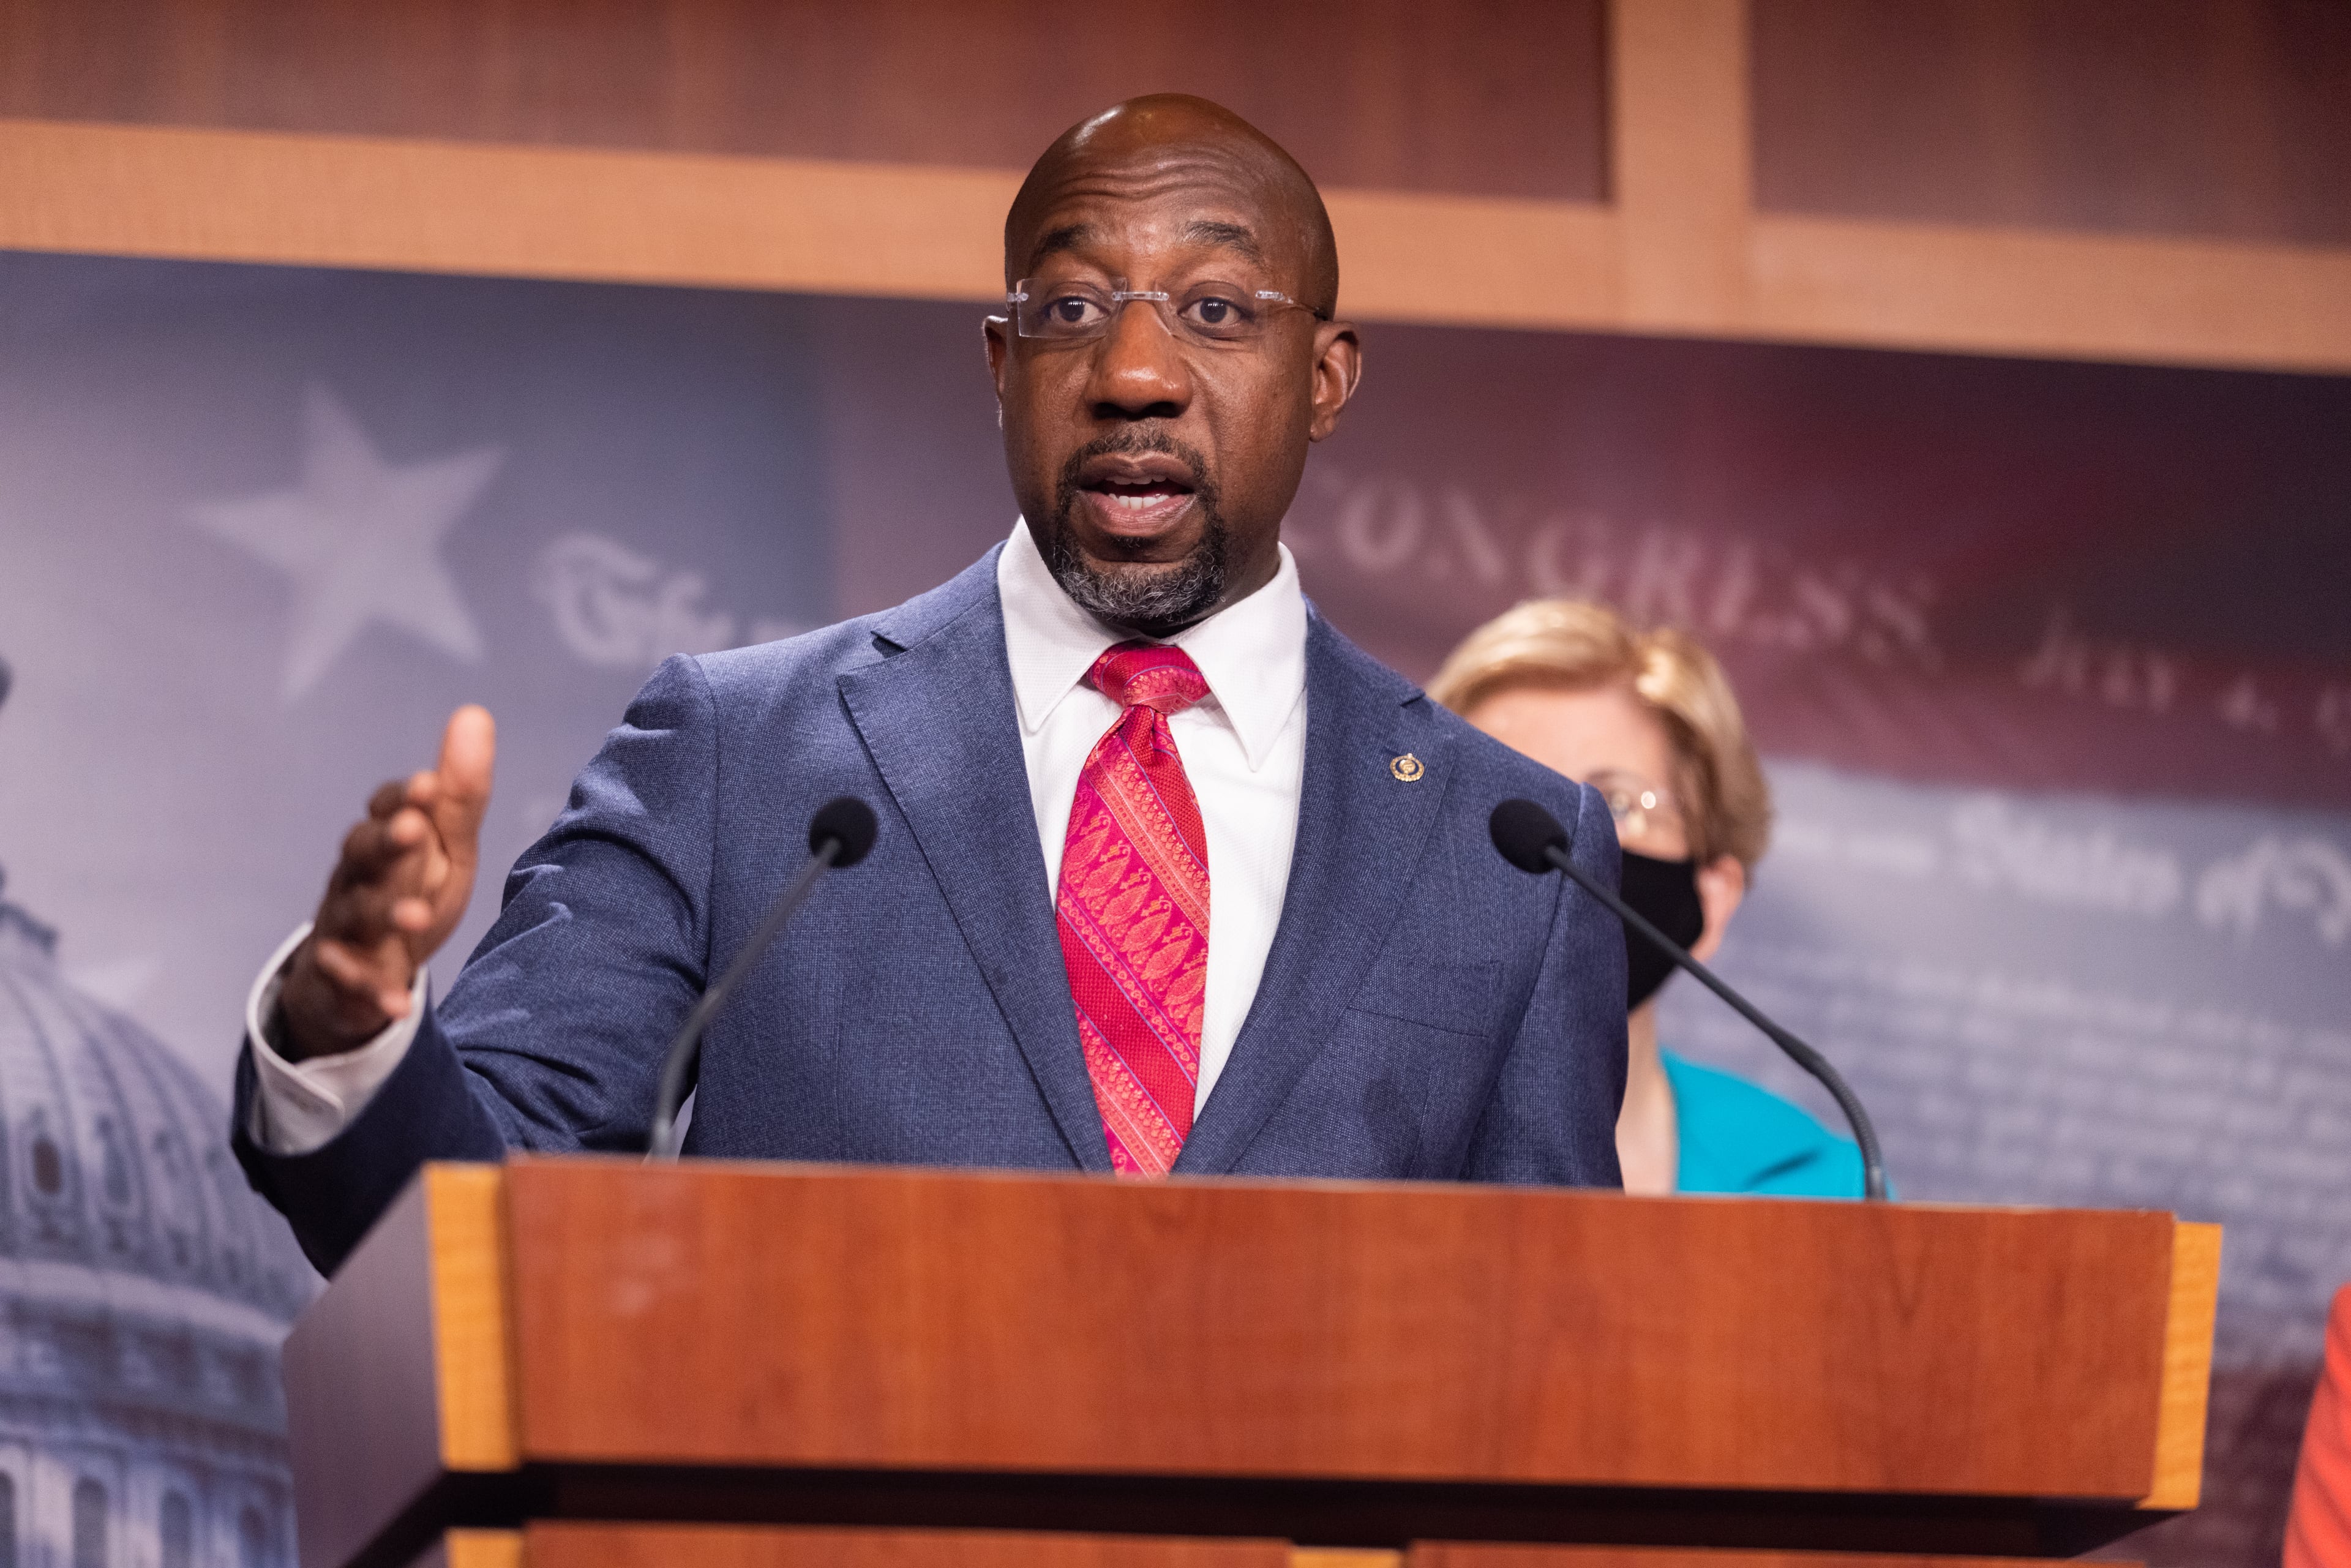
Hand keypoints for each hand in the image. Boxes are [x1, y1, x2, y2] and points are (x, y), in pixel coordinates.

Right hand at [277, 707, 495, 1059]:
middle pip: (363, 852)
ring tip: (415, 917)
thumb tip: (475, 713)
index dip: (408, 798)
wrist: (360, 968)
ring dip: (385, 913)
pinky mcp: (341, 976)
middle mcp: (357, 875)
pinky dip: (374, 994)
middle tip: (413, 828)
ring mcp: (344, 926)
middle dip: (386, 840)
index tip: (432, 785)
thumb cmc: (409, 888)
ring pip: (356, 914)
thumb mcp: (444, 846)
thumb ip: (459, 793)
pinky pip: (352, 984)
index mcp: (385, 837)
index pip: (390, 806)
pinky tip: (397, 1006)